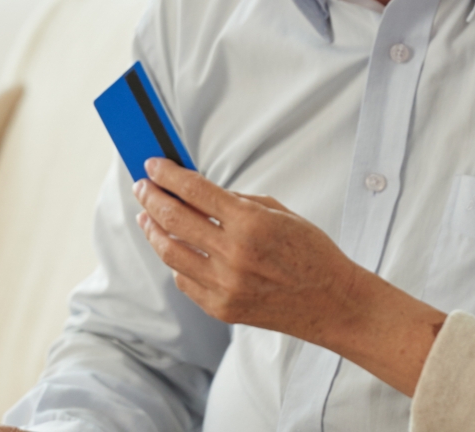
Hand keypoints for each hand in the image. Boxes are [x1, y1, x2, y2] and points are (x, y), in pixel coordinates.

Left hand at [132, 159, 366, 336]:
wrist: (333, 303)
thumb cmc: (312, 254)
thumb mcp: (279, 213)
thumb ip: (236, 202)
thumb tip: (197, 191)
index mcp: (251, 224)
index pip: (194, 191)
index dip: (168, 175)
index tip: (153, 165)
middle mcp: (234, 255)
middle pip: (174, 219)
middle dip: (151, 198)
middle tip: (142, 186)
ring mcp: (226, 285)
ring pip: (170, 252)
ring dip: (153, 230)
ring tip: (146, 217)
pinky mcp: (222, 308)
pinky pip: (184, 280)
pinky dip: (175, 261)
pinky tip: (173, 248)